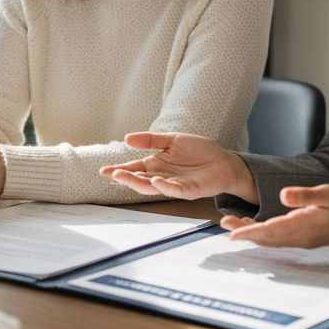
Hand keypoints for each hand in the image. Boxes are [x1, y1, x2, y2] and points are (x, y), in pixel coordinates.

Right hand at [98, 132, 255, 202]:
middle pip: (140, 180)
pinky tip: (156, 180)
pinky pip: (176, 190)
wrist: (224, 161)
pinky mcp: (190, 190)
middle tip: (111, 174)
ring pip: (153, 187)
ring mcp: (175, 185)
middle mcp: (162, 177)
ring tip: (125, 176)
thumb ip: (151, 140)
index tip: (104, 170)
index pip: (134, 168)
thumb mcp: (172, 140)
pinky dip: (165, 186)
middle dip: (125, 178)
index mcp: (156, 165)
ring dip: (139, 183)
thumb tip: (127, 138)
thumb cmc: (199, 151)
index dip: (119, 170)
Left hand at [221, 184, 328, 248]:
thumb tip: (283, 196)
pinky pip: (280, 240)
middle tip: (224, 226)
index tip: (233, 233)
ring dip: (252, 235)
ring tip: (233, 227)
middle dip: (245, 233)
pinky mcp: (306, 238)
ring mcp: (303, 240)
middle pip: (267, 238)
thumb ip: (305, 195)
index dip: (250, 232)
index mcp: (305, 226)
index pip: (271, 230)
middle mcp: (301, 237)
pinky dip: (265, 235)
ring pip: (272, 240)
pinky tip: (256, 229)